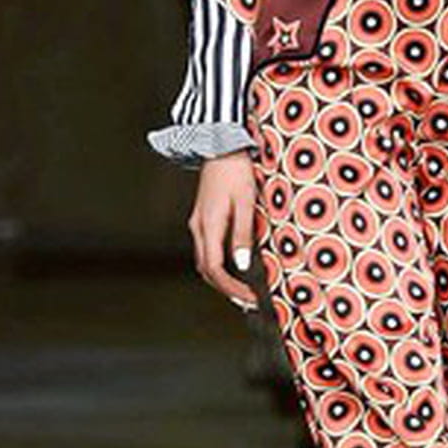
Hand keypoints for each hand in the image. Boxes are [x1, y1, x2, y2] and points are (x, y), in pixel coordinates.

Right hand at [188, 151, 260, 311]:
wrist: (220, 146)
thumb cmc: (236, 171)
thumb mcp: (245, 203)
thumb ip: (243, 235)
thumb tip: (242, 266)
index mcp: (209, 225)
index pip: (215, 269)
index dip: (232, 288)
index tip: (249, 299)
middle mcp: (198, 227)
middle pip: (206, 270)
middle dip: (226, 289)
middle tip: (247, 301)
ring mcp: (198, 222)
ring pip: (204, 260)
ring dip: (221, 279)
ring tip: (242, 289)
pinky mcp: (202, 217)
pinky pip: (207, 248)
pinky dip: (218, 264)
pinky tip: (233, 266)